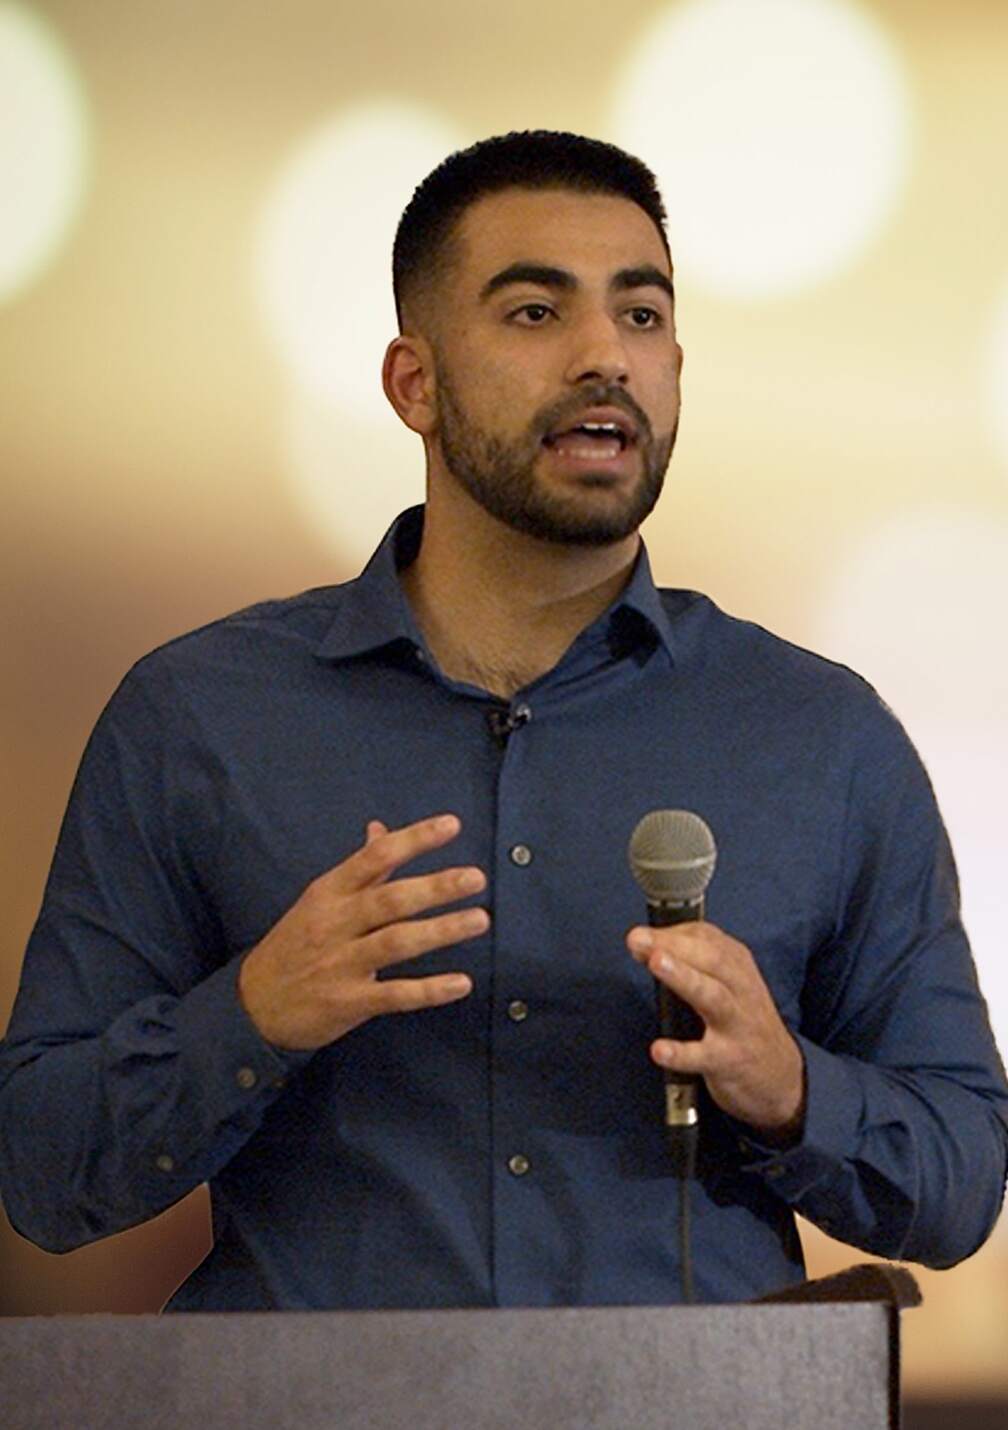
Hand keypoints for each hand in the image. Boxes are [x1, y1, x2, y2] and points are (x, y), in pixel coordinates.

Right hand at [238, 814, 488, 1050]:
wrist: (253, 1005)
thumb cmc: (296, 943)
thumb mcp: (319, 900)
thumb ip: (358, 868)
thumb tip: (381, 829)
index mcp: (330, 892)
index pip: (375, 857)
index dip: (414, 839)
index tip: (452, 826)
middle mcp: (336, 923)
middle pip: (390, 899)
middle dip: (435, 887)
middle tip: (476, 877)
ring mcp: (342, 964)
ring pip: (397, 942)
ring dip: (441, 931)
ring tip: (479, 920)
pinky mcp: (349, 1002)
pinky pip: (395, 995)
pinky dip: (429, 990)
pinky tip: (462, 983)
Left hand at [627, 922, 804, 1141]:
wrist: (779, 1073)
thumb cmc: (742, 1018)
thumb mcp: (727, 982)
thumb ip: (688, 961)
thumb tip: (642, 945)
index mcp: (737, 966)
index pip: (707, 938)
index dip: (671, 933)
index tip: (640, 935)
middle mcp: (741, 990)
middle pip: (712, 960)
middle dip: (674, 946)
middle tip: (639, 939)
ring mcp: (737, 1025)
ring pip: (713, 997)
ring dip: (684, 978)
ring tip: (656, 963)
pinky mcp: (730, 1060)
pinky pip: (705, 1056)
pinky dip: (682, 1053)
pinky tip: (659, 1049)